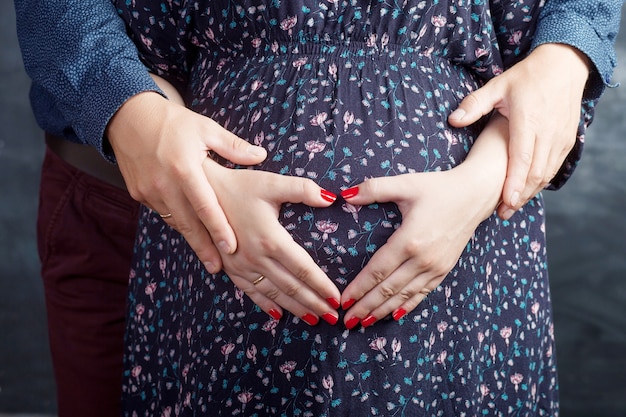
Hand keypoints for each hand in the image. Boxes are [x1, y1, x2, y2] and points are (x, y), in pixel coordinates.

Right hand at [106, 78, 266, 272]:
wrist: (127, 116)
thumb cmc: (173, 121)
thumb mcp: (205, 128)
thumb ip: (233, 146)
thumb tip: (261, 156)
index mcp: (184, 167)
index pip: (205, 205)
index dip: (218, 228)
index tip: (231, 247)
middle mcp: (164, 184)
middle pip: (188, 223)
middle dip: (204, 247)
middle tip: (219, 268)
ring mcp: (148, 191)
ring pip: (175, 221)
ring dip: (191, 239)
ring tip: (208, 258)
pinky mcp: (137, 193)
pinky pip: (162, 213)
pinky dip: (177, 223)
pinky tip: (190, 233)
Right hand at [204, 160, 341, 324]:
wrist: (200, 193)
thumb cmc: (239, 185)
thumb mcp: (272, 183)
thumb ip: (303, 189)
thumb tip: (331, 198)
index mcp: (270, 239)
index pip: (303, 269)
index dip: (322, 286)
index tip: (337, 299)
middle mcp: (256, 257)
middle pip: (291, 287)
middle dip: (315, 304)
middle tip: (333, 317)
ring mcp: (241, 266)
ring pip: (274, 294)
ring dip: (295, 309)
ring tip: (314, 320)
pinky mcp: (229, 267)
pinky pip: (251, 292)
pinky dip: (267, 305)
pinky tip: (279, 315)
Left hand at [340, 115, 509, 327]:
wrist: (475, 195)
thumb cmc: (438, 187)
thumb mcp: (405, 183)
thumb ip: (373, 189)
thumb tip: (344, 195)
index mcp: (409, 240)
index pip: (377, 270)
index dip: (359, 288)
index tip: (342, 300)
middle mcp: (423, 259)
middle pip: (388, 289)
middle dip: (365, 307)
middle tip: (346, 321)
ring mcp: (435, 267)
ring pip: (404, 296)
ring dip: (382, 311)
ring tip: (363, 323)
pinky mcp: (444, 269)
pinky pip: (422, 293)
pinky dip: (406, 306)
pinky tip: (393, 316)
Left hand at [448, 43, 590, 218]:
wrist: (564, 65)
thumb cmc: (526, 76)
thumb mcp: (498, 85)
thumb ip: (475, 104)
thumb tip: (452, 119)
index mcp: (529, 120)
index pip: (522, 158)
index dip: (514, 182)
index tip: (505, 201)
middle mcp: (548, 132)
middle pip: (535, 173)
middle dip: (520, 195)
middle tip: (502, 212)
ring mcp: (561, 138)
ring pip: (547, 173)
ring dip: (530, 192)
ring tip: (510, 207)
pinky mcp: (568, 141)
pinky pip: (555, 168)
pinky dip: (541, 182)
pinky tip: (526, 191)